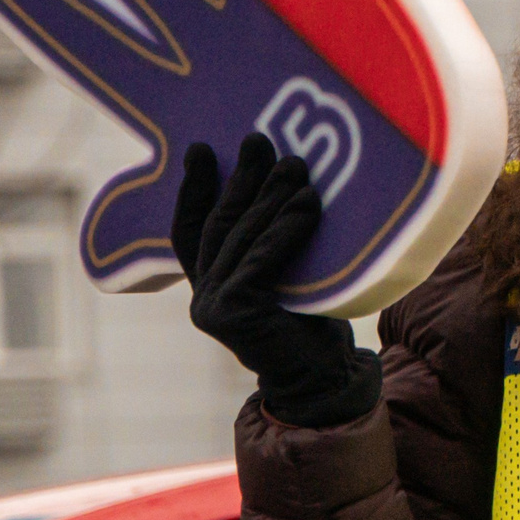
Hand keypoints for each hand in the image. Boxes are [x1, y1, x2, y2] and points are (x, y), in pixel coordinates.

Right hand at [172, 133, 380, 427]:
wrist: (328, 379)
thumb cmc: (315, 324)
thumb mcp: (289, 276)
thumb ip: (271, 244)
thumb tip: (286, 177)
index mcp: (210, 289)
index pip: (191, 231)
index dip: (193, 189)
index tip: (201, 149)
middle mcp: (204, 299)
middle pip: (220, 225)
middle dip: (240, 179)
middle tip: (258, 140)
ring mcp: (214, 308)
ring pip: (243, 238)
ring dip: (271, 196)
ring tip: (294, 163)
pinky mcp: (234, 313)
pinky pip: (264, 257)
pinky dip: (288, 227)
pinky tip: (308, 201)